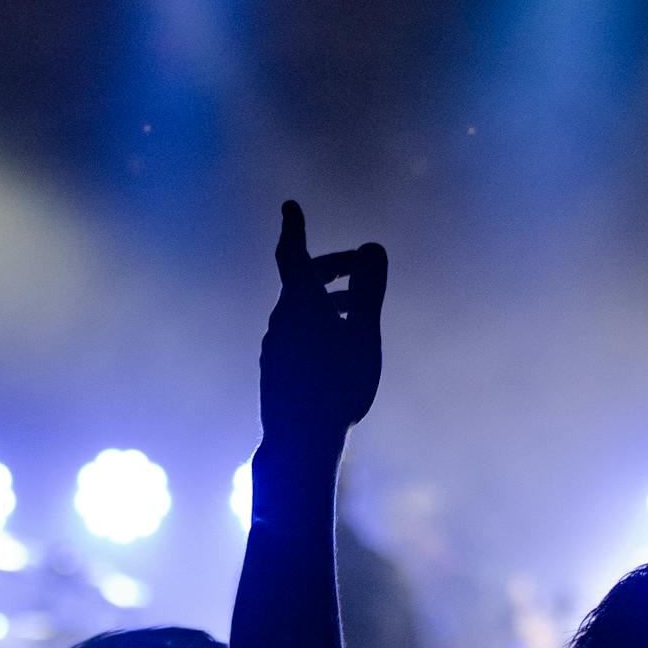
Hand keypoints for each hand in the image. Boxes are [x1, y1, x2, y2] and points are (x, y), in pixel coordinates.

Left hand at [259, 201, 387, 449]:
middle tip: (358, 269)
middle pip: (300, 281)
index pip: (293, 255)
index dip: (293, 228)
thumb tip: (373, 247)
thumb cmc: (337, 385)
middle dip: (330, 268)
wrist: (299, 441)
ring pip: (300, 310)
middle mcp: (281, 321)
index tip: (290, 206)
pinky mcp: (275, 370)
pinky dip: (318, 324)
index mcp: (299, 305)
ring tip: (356, 314)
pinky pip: (297, 333)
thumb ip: (368, 290)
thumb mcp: (363, 335)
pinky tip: (338, 348)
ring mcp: (275, 347)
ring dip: (327, 300)